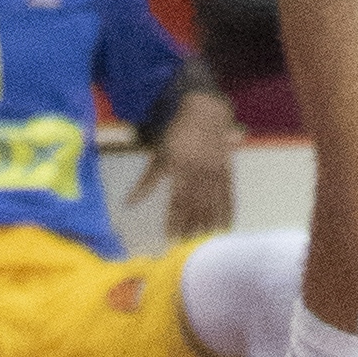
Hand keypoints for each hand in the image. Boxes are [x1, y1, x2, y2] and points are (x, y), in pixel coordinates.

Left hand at [153, 86, 238, 239]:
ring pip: (212, 203)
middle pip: (195, 205)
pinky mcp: (227, 171)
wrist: (205, 113)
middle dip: (191, 226)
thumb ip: (147, 182)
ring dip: (208, 223)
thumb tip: (129, 203)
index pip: (177, 201)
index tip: (171, 237)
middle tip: (186, 244)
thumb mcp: (159, 155)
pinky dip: (228, 212)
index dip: (175, 220)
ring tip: (203, 239)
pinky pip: (229, 195)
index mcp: (180, 167)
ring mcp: (216, 171)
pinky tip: (225, 227)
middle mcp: (200, 171)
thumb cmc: (177, 135)